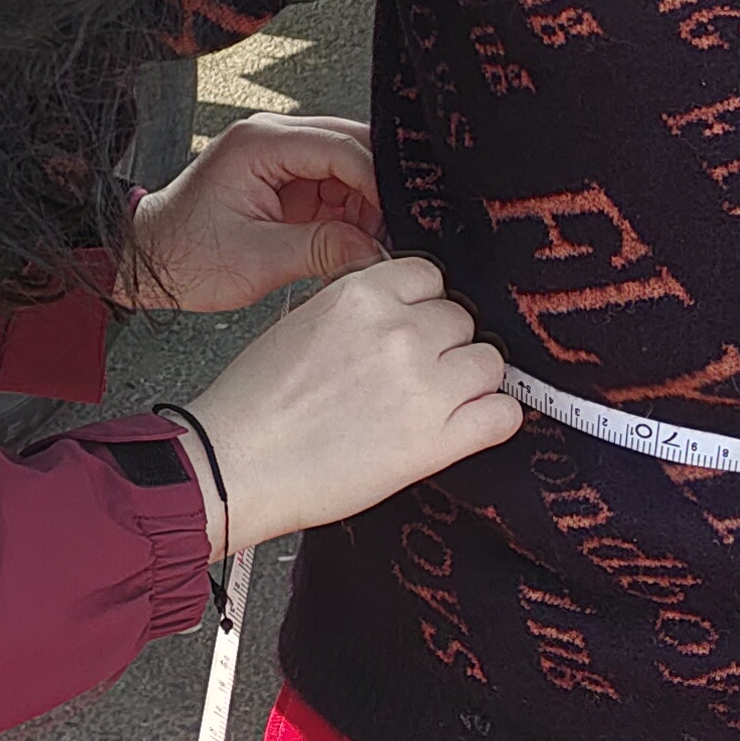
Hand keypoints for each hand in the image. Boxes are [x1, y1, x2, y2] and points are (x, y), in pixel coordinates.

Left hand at [127, 114, 384, 312]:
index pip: (341, 147)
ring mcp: (281, 159)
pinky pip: (336, 189)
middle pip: (352, 147)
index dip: (378, 182)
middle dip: (379, 191)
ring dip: (368, 205)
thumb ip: (322, 250)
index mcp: (260, 143)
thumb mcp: (258, 260)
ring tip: (373, 243)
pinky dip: (352, 215)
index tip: (399, 217)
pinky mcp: (286, 182)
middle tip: (396, 230)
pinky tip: (356, 242)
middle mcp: (272, 139)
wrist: (151, 261)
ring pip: (351, 169)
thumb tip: (375, 251)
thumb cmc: (185, 254)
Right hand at [182, 256, 516, 550]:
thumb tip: (406, 310)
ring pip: (489, 362)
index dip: (423, 305)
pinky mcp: (437, 440)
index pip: (430, 276)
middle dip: (443, 346)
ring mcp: (424, 386)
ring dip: (470, 381)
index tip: (413, 328)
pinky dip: (493, 419)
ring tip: (436, 404)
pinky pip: (503, 414)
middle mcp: (400, 332)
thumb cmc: (255, 403)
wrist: (236, 464)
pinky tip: (467, 427)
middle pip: (462, 320)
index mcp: (362, 295)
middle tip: (414, 376)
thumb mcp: (304, 322)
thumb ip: (360, 309)